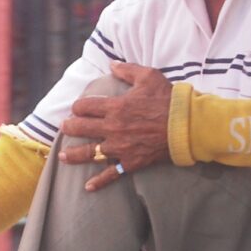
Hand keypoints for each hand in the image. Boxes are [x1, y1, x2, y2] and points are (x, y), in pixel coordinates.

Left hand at [58, 63, 173, 190]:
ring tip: (63, 156)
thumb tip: (112, 63)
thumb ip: (127, 69)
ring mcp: (120, 147)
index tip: (77, 108)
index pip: (85, 107)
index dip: (78, 107)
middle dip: (70, 128)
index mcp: (115, 107)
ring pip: (90, 153)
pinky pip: (111, 174)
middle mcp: (113, 128)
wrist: (186, 125)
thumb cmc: (168, 99)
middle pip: (82, 129)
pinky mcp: (131, 162)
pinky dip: (99, 182)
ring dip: (74, 155)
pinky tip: (88, 187)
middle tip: (64, 128)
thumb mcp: (148, 76)